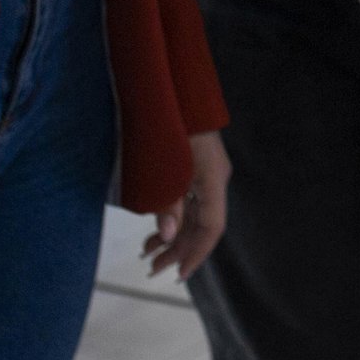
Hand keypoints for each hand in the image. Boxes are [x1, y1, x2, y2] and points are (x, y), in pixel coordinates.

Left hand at [144, 130, 229, 279]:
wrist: (173, 85)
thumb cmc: (169, 121)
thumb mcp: (166, 163)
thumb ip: (168, 200)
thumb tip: (169, 236)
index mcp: (212, 178)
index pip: (212, 227)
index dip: (197, 253)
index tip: (179, 275)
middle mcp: (213, 177)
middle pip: (201, 224)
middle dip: (178, 249)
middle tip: (152, 269)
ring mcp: (205, 171)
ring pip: (192, 213)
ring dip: (172, 236)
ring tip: (147, 254)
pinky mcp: (194, 165)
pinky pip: (186, 200)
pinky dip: (171, 217)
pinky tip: (153, 229)